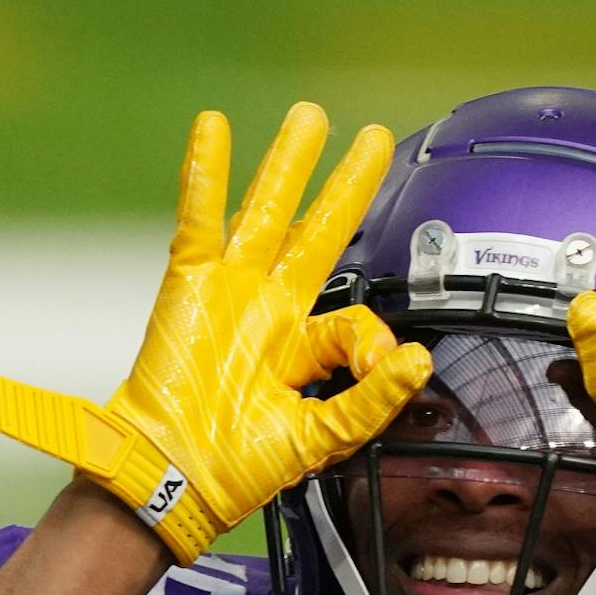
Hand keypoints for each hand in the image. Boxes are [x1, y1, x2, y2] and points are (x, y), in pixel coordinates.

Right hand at [0, 103, 432, 562]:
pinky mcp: (188, 285)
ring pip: (265, 212)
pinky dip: (205, 172)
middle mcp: (271, 311)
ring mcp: (230, 292)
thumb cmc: (239, 468)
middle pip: (317, 233)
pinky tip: (213, 128)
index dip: (375, 340)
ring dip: (287, 163)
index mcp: (303, 348)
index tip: (392, 363)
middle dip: (345, 185)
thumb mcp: (321, 438)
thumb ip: (371, 401)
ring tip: (308, 118)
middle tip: (373, 137)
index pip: (354, 318)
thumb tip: (419, 361)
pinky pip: (199, 220)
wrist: (176, 477)